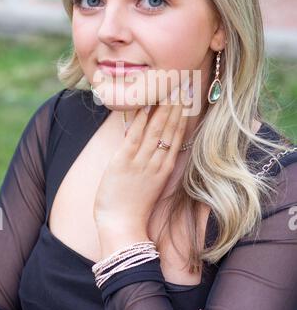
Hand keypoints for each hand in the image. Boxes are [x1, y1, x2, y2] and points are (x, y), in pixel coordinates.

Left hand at [93, 80, 190, 233]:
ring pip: (156, 128)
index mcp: (165, 166)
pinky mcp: (124, 161)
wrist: (122, 226)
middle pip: (170, 127)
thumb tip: (154, 144)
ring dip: (162, 106)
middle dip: (176, 103)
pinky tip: (145, 105)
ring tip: (167, 87)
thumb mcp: (151, 183)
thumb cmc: (134, 206)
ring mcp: (142, 161)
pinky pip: (135, 136)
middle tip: (181, 83)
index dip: (182, 113)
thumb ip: (154, 163)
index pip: (177, 134)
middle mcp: (157, 161)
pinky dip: (140, 119)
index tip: (185, 96)